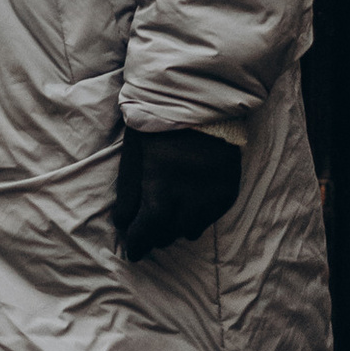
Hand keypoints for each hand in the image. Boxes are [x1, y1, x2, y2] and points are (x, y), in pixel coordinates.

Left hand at [113, 124, 242, 261]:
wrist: (203, 99)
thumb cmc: (159, 123)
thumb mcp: (134, 152)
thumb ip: (128, 191)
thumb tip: (121, 224)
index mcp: (160, 184)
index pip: (147, 231)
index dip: (137, 245)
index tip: (133, 251)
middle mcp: (189, 195)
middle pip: (168, 235)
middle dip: (154, 232)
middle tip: (149, 223)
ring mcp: (211, 194)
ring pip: (190, 231)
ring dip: (176, 226)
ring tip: (171, 210)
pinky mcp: (228, 190)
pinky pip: (210, 219)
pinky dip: (198, 216)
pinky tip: (191, 200)